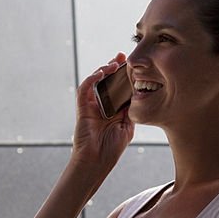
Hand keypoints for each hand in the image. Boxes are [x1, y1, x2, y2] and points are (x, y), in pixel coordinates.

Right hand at [71, 53, 134, 171]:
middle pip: (106, 81)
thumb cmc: (111, 148)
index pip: (117, 87)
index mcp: (112, 109)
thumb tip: (136, 93)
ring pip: (94, 81)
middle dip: (113, 67)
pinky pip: (85, 88)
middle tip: (122, 56)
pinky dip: (92, 78)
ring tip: (114, 63)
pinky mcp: (82, 108)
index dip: (123, 75)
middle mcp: (100, 105)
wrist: (97, 161)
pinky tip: (102, 72)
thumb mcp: (127, 126)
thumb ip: (129, 110)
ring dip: (103, 70)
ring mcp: (90, 106)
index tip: (132, 64)